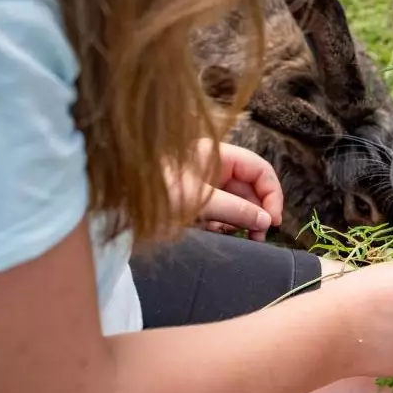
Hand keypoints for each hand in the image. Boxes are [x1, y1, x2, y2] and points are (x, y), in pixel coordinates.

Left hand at [167, 139, 283, 241]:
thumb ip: (237, 211)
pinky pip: (222, 212)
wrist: (119, 202)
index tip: (273, 220)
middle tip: (260, 237)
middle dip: (258, 211)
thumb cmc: (157, 192)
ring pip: (238, 202)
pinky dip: (225, 224)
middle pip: (251, 188)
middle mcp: (215, 167)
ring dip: (243, 221)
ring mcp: (206, 184)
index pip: (260, 170)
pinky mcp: (197, 202)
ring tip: (238, 236)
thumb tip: (267, 221)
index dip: (272, 194)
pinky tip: (218, 233)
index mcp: (219, 155)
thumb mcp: (201, 202)